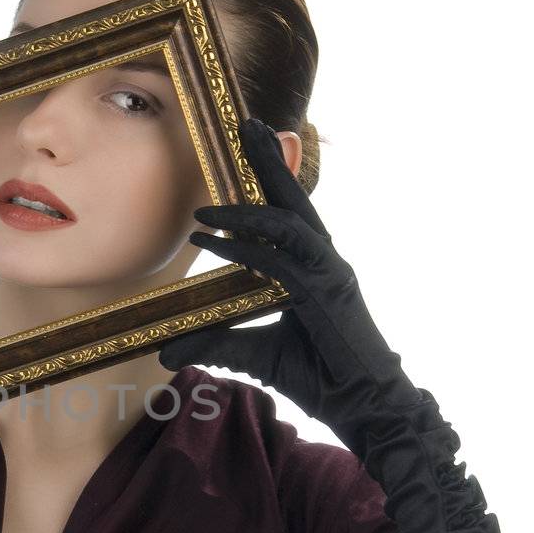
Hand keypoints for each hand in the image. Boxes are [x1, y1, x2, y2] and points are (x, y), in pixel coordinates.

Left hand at [158, 117, 426, 451]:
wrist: (365, 408)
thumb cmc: (320, 379)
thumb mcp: (254, 355)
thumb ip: (215, 344)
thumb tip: (167, 351)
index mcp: (313, 268)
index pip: (289, 214)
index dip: (267, 181)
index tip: (241, 151)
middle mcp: (325, 262)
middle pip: (295, 199)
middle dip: (269, 160)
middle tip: (244, 124)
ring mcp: (330, 274)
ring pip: (289, 222)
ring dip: (249, 203)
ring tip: (206, 203)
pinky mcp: (327, 293)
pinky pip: (282, 261)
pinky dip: (246, 247)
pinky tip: (213, 240)